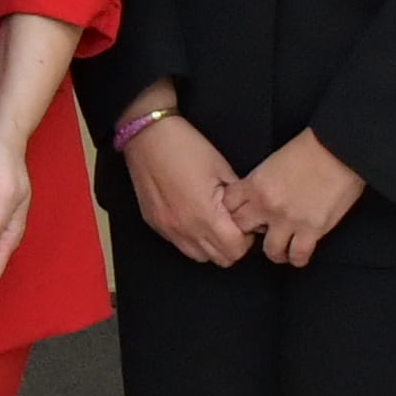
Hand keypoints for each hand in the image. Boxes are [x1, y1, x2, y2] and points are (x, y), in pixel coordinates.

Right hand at [120, 104, 261, 268]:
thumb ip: (237, 197)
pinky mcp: (156, 225)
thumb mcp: (222, 167)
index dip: (246, 238)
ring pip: (200, 257)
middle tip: (232, 222)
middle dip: (232, 244)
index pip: (236, 250)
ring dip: (211, 245)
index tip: (245, 222)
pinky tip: (194, 217)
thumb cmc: (184, 146)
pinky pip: (180, 245)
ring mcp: (168, 229)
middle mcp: (185, 229)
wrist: (147, 136)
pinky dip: (193, 239)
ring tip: (213, 221)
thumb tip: (248, 213)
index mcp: (205, 214)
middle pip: (220, 259)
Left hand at [238, 130, 366, 270]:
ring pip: (270, 251)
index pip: (228, 206)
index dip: (234, 212)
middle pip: (243, 231)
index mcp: (256, 184)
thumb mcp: (273, 161)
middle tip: (260, 234)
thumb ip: (260, 182)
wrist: (340, 149)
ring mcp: (289, 220)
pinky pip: (298, 256)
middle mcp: (268, 205)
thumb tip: (256, 197)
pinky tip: (299, 254)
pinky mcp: (312, 230)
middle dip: (249, 233)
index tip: (243, 215)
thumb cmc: (311, 149)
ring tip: (282, 249)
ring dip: (275, 252)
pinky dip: (298, 258)